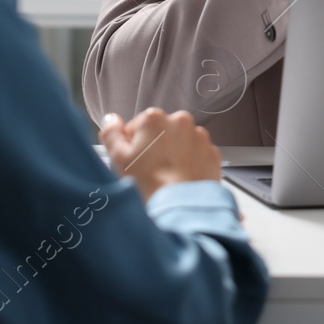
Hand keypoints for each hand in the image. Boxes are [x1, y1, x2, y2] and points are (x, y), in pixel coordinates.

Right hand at [99, 108, 220, 201]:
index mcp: (154, 118)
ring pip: (180, 142)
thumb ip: (111, 134)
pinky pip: (197, 154)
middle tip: (150, 170)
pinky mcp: (212, 152)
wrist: (182, 206)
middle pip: (160, 132)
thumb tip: (111, 120)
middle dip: (154, 147)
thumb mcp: (118, 158)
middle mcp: (180, 120)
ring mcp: (199, 136)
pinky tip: (181, 178)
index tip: (134, 161)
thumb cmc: (149, 183)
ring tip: (166, 176)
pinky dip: (190, 163)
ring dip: (173, 154)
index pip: (137, 127)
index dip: (132, 146)